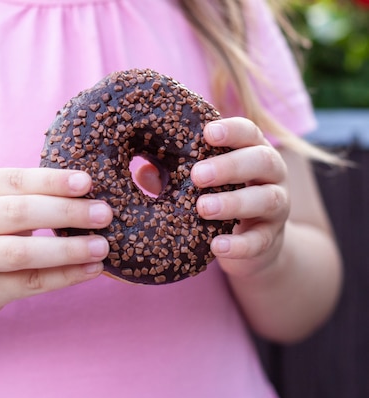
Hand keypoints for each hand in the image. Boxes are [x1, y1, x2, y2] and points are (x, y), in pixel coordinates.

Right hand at [0, 168, 112, 322]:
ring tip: (102, 247)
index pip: (16, 180)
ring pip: (22, 253)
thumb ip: (29, 196)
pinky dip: (65, 277)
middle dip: (66, 212)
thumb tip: (89, 193)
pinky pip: (30, 283)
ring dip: (67, 250)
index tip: (88, 182)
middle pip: (19, 213)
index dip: (52, 181)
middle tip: (104, 214)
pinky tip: (91, 270)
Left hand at [135, 117, 288, 279]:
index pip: (249, 132)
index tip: (207, 132)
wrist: (251, 246)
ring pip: (268, 199)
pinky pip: (260, 241)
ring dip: (234, 202)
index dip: (232, 130)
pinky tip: (216, 246)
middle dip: (230, 165)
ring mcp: (277, 207)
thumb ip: (170, 176)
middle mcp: (271, 175)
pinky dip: (239, 244)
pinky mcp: (271, 239)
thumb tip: (142, 170)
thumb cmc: (216, 200)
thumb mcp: (194, 186)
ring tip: (203, 208)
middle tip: (197, 174)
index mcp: (250, 152)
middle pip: (262, 160)